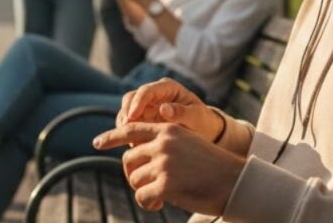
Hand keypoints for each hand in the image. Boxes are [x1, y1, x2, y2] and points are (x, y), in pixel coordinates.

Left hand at [93, 122, 244, 213]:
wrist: (235, 181)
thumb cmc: (212, 167)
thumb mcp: (187, 144)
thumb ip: (164, 145)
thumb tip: (135, 159)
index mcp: (168, 130)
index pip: (131, 128)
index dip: (112, 136)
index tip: (97, 143)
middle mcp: (163, 143)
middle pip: (128, 159)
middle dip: (133, 174)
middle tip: (145, 185)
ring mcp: (163, 163)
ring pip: (134, 179)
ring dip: (144, 190)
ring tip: (161, 194)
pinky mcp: (166, 184)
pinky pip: (142, 197)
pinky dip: (149, 203)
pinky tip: (161, 203)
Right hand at [115, 79, 224, 142]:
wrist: (203, 132)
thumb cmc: (201, 121)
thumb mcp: (196, 117)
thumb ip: (181, 113)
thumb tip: (163, 109)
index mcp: (168, 87)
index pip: (147, 91)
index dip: (137, 103)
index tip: (132, 118)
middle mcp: (153, 94)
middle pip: (131, 98)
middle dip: (126, 112)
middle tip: (126, 129)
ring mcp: (146, 106)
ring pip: (126, 111)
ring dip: (124, 124)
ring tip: (127, 139)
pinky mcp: (142, 119)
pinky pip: (128, 124)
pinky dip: (127, 133)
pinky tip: (132, 145)